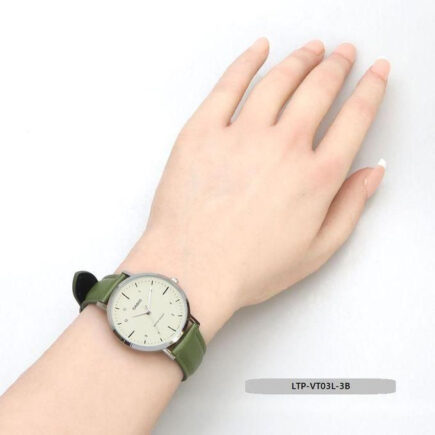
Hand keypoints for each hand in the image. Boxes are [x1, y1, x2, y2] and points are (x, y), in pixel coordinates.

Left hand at [117, 39, 388, 341]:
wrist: (191, 271)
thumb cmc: (249, 268)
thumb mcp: (316, 251)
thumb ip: (350, 208)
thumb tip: (371, 173)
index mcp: (316, 177)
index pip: (355, 118)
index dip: (371, 90)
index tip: (376, 73)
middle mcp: (284, 147)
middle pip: (319, 89)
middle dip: (337, 66)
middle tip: (344, 53)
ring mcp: (241, 135)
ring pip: (279, 81)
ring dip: (300, 59)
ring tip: (311, 49)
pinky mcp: (203, 131)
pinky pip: (229, 85)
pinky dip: (247, 61)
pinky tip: (259, 49)